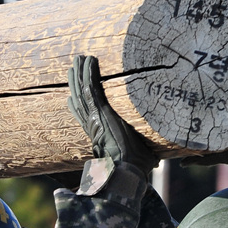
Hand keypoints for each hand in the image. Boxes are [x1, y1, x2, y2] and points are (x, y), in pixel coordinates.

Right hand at [66, 55, 156, 173]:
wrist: (127, 169)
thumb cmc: (133, 168)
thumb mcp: (135, 156)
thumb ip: (141, 154)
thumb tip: (157, 162)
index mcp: (98, 133)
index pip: (83, 115)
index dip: (76, 104)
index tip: (71, 95)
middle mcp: (92, 123)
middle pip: (79, 97)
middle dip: (75, 81)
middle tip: (73, 65)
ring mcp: (94, 116)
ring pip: (82, 90)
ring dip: (79, 73)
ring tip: (78, 58)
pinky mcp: (100, 111)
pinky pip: (91, 88)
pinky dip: (89, 74)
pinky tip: (88, 61)